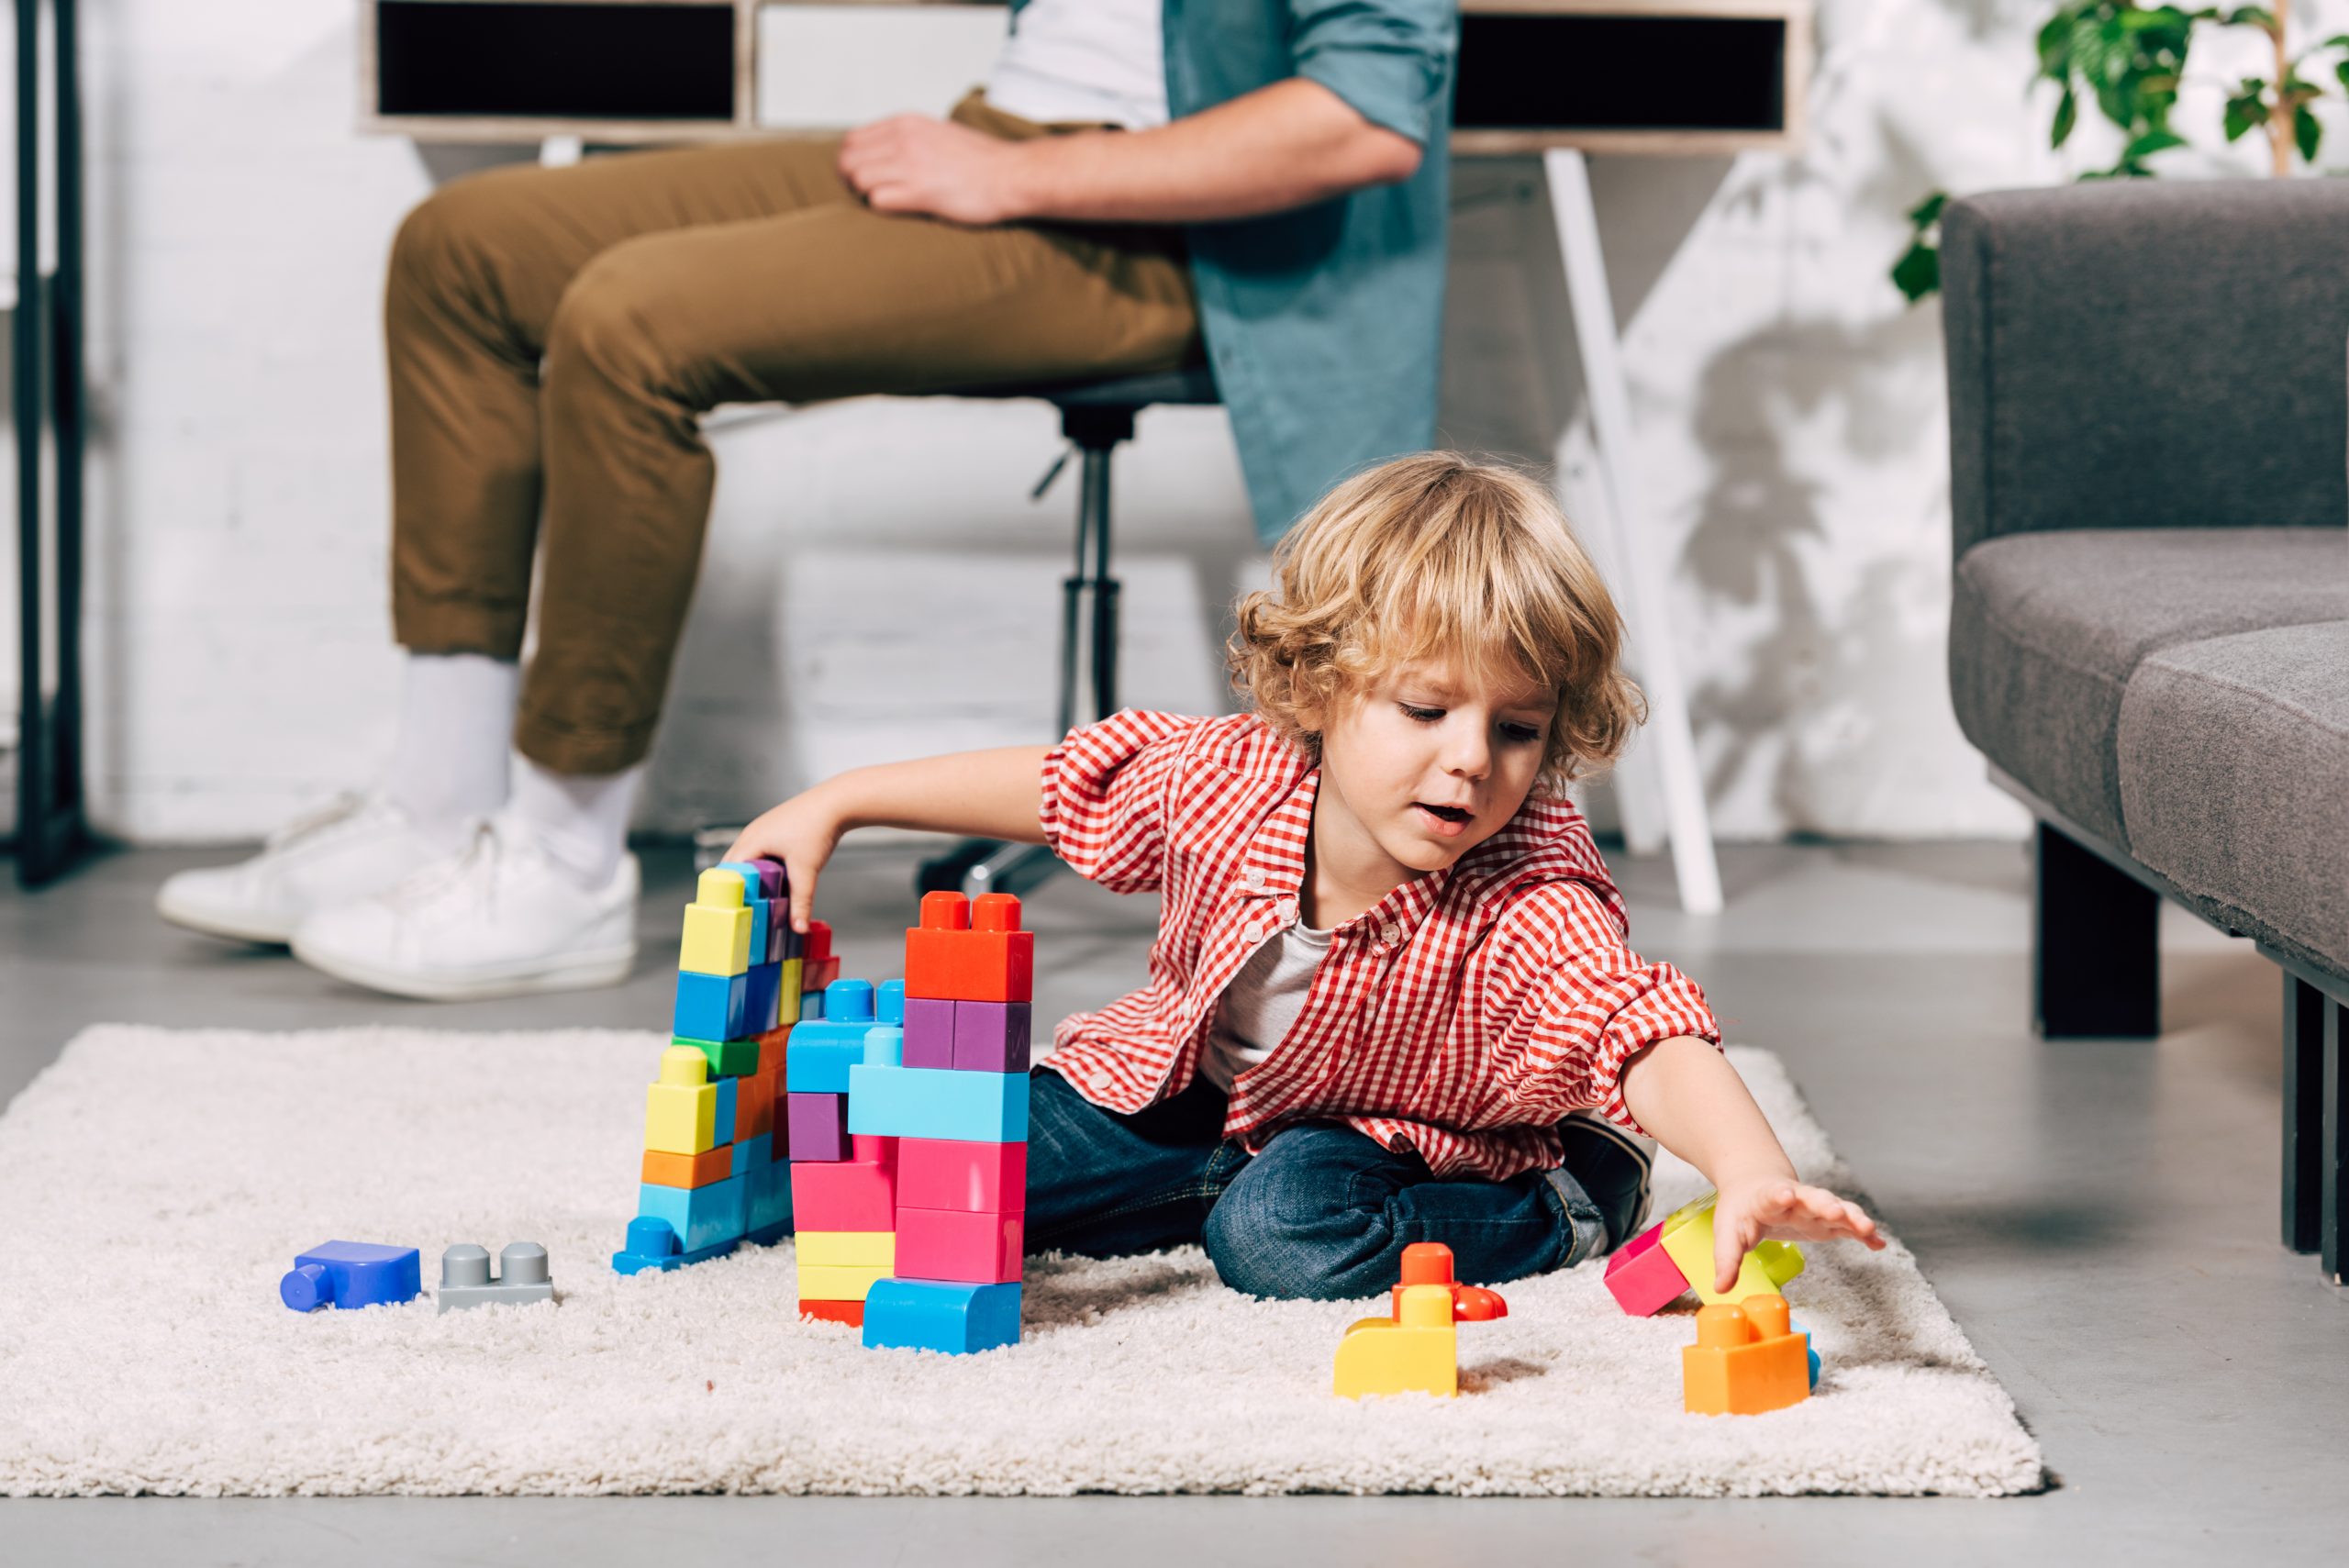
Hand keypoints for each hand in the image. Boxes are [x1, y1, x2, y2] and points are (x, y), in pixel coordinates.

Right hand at [723, 785, 847, 934]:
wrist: (837, 803)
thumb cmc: (818, 829)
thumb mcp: (807, 871)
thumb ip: (801, 902)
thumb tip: (799, 928)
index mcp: (751, 841)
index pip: (727, 873)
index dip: (728, 893)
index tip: (731, 912)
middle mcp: (751, 833)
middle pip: (734, 866)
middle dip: (738, 888)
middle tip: (743, 911)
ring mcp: (762, 829)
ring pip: (748, 859)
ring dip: (751, 878)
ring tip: (758, 901)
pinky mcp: (775, 829)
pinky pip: (760, 852)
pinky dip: (762, 868)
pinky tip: (774, 882)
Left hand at [837, 114, 1030, 225]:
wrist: (1012, 175)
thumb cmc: (982, 162)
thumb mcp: (938, 133)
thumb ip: (909, 138)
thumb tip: (885, 153)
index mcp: (906, 123)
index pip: (851, 139)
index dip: (853, 161)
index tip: (867, 176)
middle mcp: (903, 138)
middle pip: (847, 160)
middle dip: (852, 181)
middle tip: (873, 193)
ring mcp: (911, 163)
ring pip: (857, 179)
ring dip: (867, 195)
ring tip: (891, 200)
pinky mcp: (920, 191)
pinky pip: (877, 200)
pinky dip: (883, 208)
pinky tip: (903, 208)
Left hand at [1709, 1174, 1883, 1293]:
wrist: (1757, 1185)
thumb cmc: (1742, 1211)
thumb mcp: (1729, 1233)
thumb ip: (1728, 1259)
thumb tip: (1721, 1289)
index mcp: (1767, 1198)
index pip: (1772, 1194)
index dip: (1779, 1194)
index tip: (1784, 1192)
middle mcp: (1796, 1198)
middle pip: (1813, 1198)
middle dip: (1824, 1204)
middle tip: (1834, 1210)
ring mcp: (1815, 1207)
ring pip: (1837, 1208)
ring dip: (1851, 1217)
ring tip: (1867, 1228)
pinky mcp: (1828, 1220)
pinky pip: (1848, 1225)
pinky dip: (1863, 1233)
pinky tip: (1878, 1243)